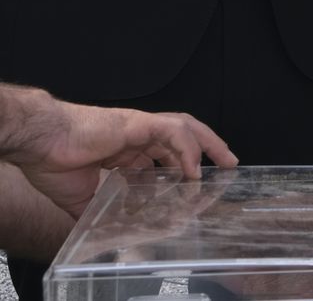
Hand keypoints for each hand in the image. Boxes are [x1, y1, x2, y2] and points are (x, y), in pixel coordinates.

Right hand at [5, 88, 236, 216]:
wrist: (39, 143)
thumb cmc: (53, 163)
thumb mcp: (81, 197)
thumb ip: (97, 211)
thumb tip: (102, 234)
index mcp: (125, 150)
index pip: (164, 155)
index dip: (182, 166)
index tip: (195, 183)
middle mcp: (136, 136)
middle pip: (182, 137)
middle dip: (207, 149)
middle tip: (227, 166)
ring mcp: (139, 127)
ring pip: (184, 129)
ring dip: (208, 145)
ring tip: (225, 162)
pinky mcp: (137, 124)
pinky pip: (172, 132)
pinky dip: (187, 149)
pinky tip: (193, 169)